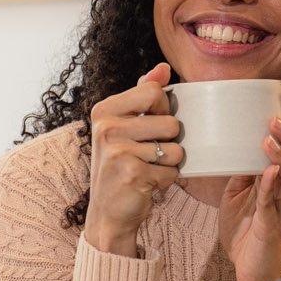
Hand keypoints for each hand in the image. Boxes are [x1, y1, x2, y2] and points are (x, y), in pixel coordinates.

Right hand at [84, 64, 182, 256]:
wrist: (107, 213)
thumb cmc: (121, 165)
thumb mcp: (125, 126)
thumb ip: (143, 94)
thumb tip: (163, 67)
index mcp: (104, 110)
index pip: (154, 92)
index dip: (163, 110)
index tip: (150, 126)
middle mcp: (106, 128)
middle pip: (171, 121)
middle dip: (170, 140)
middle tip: (148, 153)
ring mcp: (118, 151)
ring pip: (175, 148)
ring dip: (169, 162)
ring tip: (148, 168)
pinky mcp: (132, 174)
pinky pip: (172, 171)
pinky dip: (166, 180)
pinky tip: (146, 183)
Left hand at [218, 92, 280, 280]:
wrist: (249, 269)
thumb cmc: (246, 229)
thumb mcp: (238, 190)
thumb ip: (241, 167)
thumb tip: (233, 139)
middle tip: (277, 115)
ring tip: (270, 137)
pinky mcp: (271, 224)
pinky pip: (274, 201)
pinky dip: (272, 184)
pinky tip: (269, 170)